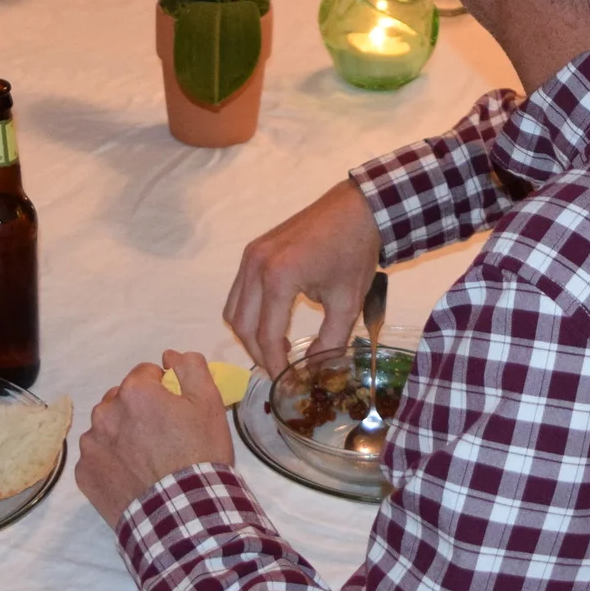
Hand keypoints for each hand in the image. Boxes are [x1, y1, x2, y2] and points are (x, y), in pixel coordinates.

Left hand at [76, 351, 235, 528]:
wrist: (183, 514)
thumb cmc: (199, 455)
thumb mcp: (210, 404)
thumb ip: (190, 368)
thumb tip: (169, 355)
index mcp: (134, 391)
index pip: (145, 374)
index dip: (163, 390)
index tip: (175, 411)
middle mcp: (105, 412)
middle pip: (121, 399)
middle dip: (138, 410)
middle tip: (162, 436)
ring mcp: (91, 445)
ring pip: (106, 427)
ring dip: (121, 434)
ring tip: (146, 458)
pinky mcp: (84, 474)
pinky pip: (97, 457)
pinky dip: (110, 461)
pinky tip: (131, 475)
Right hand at [223, 179, 381, 373]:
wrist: (356, 209)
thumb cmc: (354, 252)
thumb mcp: (347, 302)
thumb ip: (330, 341)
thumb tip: (314, 370)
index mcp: (279, 277)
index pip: (267, 334)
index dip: (274, 364)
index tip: (285, 381)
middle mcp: (256, 265)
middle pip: (242, 324)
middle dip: (258, 352)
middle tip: (280, 368)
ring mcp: (251, 255)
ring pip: (233, 308)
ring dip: (249, 333)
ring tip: (276, 347)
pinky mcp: (253, 249)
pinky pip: (239, 290)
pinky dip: (249, 312)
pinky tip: (274, 320)